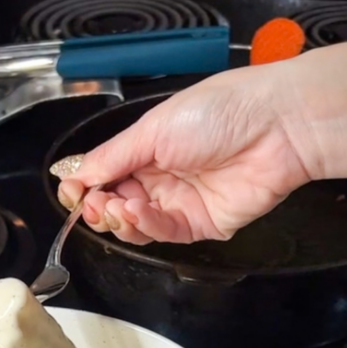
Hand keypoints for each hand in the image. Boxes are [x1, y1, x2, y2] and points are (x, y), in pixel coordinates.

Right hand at [50, 44, 346, 245]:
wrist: (276, 128)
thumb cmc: (220, 112)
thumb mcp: (153, 129)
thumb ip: (111, 157)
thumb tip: (71, 174)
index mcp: (145, 149)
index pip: (104, 177)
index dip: (84, 188)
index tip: (71, 193)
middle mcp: (159, 178)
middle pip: (114, 206)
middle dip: (97, 208)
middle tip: (94, 203)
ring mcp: (178, 204)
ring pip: (134, 226)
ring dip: (118, 220)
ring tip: (117, 207)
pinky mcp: (197, 225)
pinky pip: (161, 234)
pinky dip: (144, 226)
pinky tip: (138, 212)